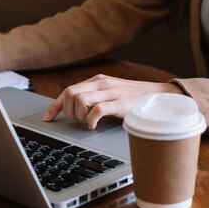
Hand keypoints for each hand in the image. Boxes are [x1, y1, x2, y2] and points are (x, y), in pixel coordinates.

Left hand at [42, 74, 183, 129]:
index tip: (48, 118)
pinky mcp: (120, 103)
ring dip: (78, 115)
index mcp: (97, 81)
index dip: (56, 105)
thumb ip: (94, 98)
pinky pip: (97, 110)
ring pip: (80, 100)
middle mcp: (102, 83)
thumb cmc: (133, 99)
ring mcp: (111, 92)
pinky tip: (93, 126)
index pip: (68, 90)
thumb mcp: (110, 94)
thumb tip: (73, 110)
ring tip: (86, 122)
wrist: (159, 97)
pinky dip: (90, 120)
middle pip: (70, 93)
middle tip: (76, 121)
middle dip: (67, 110)